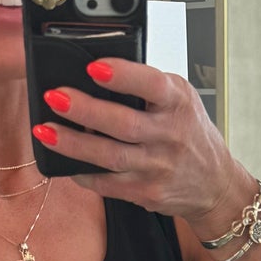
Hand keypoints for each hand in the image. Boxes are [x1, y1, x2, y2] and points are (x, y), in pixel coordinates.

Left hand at [34, 59, 254, 235]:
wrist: (214, 184)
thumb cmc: (191, 134)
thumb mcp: (182, 99)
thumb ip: (149, 86)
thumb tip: (100, 72)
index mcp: (178, 104)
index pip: (151, 85)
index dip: (122, 76)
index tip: (94, 67)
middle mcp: (170, 137)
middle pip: (123, 124)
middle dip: (85, 110)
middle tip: (55, 97)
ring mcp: (158, 168)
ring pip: (110, 157)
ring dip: (74, 145)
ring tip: (46, 131)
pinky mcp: (147, 193)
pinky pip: (108, 184)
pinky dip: (83, 173)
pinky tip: (63, 162)